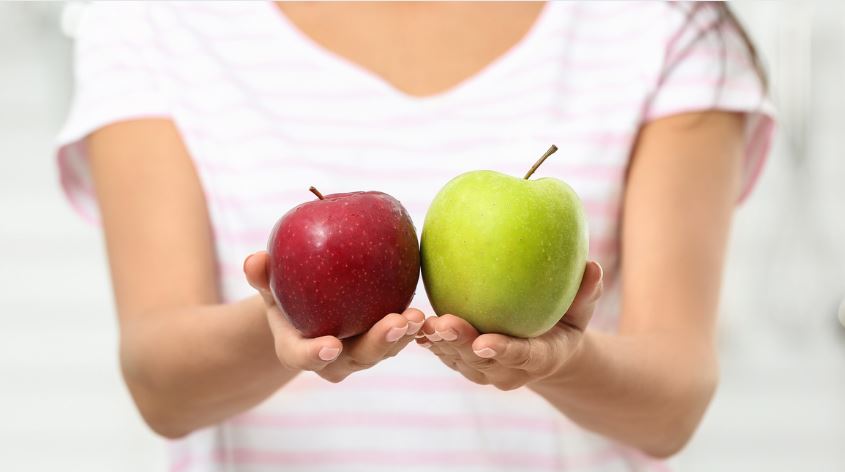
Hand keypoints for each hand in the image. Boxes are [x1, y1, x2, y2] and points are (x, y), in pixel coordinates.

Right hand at [244, 251, 423, 382]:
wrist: (306, 306)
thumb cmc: (284, 292)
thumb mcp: (269, 283)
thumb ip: (263, 275)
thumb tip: (255, 259)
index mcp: (299, 350)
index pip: (305, 357)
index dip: (316, 354)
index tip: (331, 344)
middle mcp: (334, 359)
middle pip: (357, 359)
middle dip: (378, 345)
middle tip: (395, 325)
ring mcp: (362, 353)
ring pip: (385, 350)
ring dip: (402, 337)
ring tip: (418, 317)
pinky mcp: (384, 340)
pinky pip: (401, 335)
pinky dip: (414, 325)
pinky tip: (429, 309)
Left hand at [417, 261, 602, 390]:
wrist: (547, 353)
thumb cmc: (566, 324)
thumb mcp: (582, 312)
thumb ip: (585, 294)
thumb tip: (592, 265)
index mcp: (540, 359)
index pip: (520, 356)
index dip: (502, 352)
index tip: (485, 343)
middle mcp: (507, 371)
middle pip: (479, 361)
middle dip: (458, 345)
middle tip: (441, 324)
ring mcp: (483, 370)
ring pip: (456, 359)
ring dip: (437, 344)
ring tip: (420, 322)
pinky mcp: (463, 361)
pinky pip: (444, 351)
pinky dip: (428, 338)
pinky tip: (410, 320)